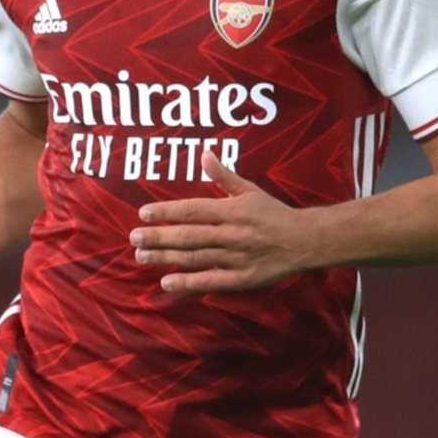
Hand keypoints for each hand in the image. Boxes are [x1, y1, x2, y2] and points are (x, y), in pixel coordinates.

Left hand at [130, 151, 311, 292]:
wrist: (304, 241)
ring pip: (196, 258)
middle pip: (189, 235)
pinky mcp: (242, 279)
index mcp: (232, 210)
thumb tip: (204, 154)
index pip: (193, 210)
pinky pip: (211, 281)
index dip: (167, 211)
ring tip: (141, 256)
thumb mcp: (250, 190)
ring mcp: (236, 258)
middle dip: (159, 236)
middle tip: (133, 237)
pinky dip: (189, 283)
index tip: (143, 213)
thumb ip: (224, 176)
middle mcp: (232, 234)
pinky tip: (167, 282)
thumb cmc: (273, 213)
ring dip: (166, 258)